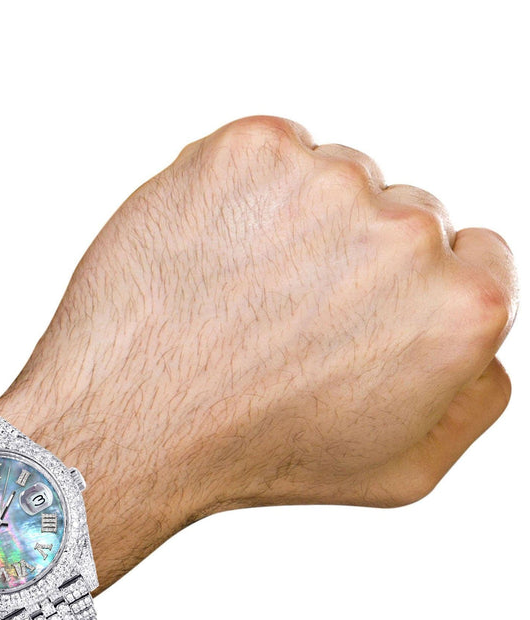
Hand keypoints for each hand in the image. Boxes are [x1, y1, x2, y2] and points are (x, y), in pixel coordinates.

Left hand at [0, 116, 516, 583]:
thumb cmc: (257, 454)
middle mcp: (407, 234)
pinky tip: (215, 259)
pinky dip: (245, 196)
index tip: (362, 316)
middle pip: (409, 214)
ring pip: (338, 181)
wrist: (133, 424)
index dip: (415, 291)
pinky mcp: (253, 151)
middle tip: (291, 321)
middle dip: (360, 259)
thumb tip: (486, 345)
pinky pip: (272, 158)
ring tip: (244, 298)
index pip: (476, 257)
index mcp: (461, 309)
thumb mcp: (401, 468)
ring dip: (301, 224)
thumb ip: (475, 398)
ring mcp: (327, 182)